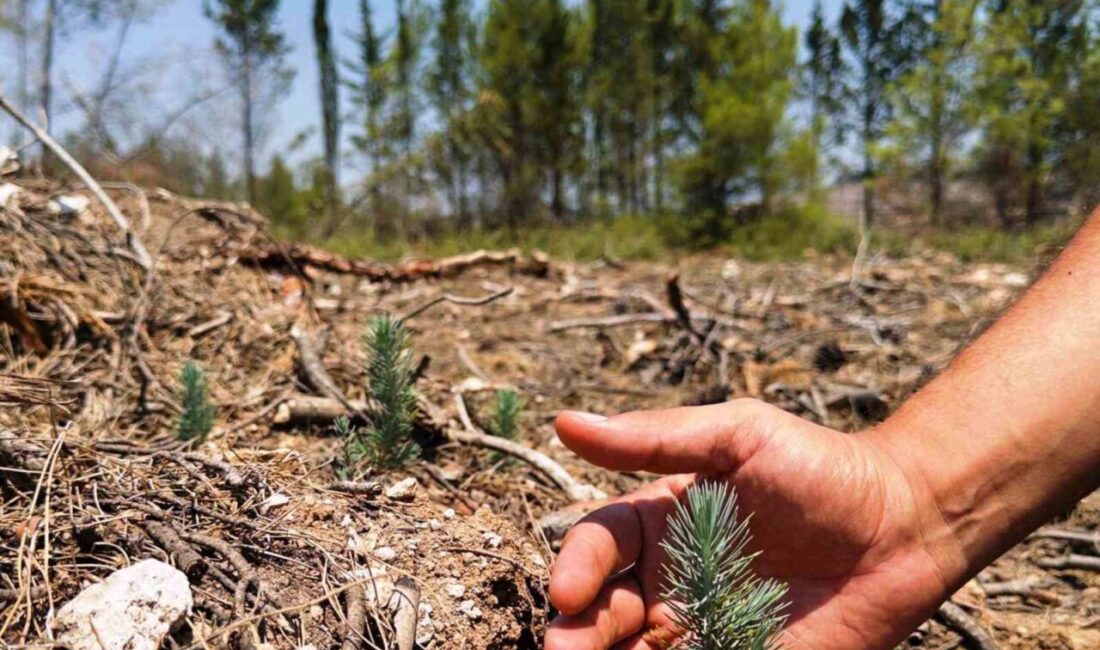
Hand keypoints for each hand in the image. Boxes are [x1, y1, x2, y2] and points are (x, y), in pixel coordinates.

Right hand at [545, 400, 966, 649]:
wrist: (905, 526)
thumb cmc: (817, 468)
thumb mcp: (737, 437)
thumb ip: (655, 438)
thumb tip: (565, 422)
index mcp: (660, 523)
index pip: (600, 546)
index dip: (578, 568)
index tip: (569, 592)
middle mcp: (672, 580)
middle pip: (605, 612)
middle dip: (577, 634)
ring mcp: (706, 628)